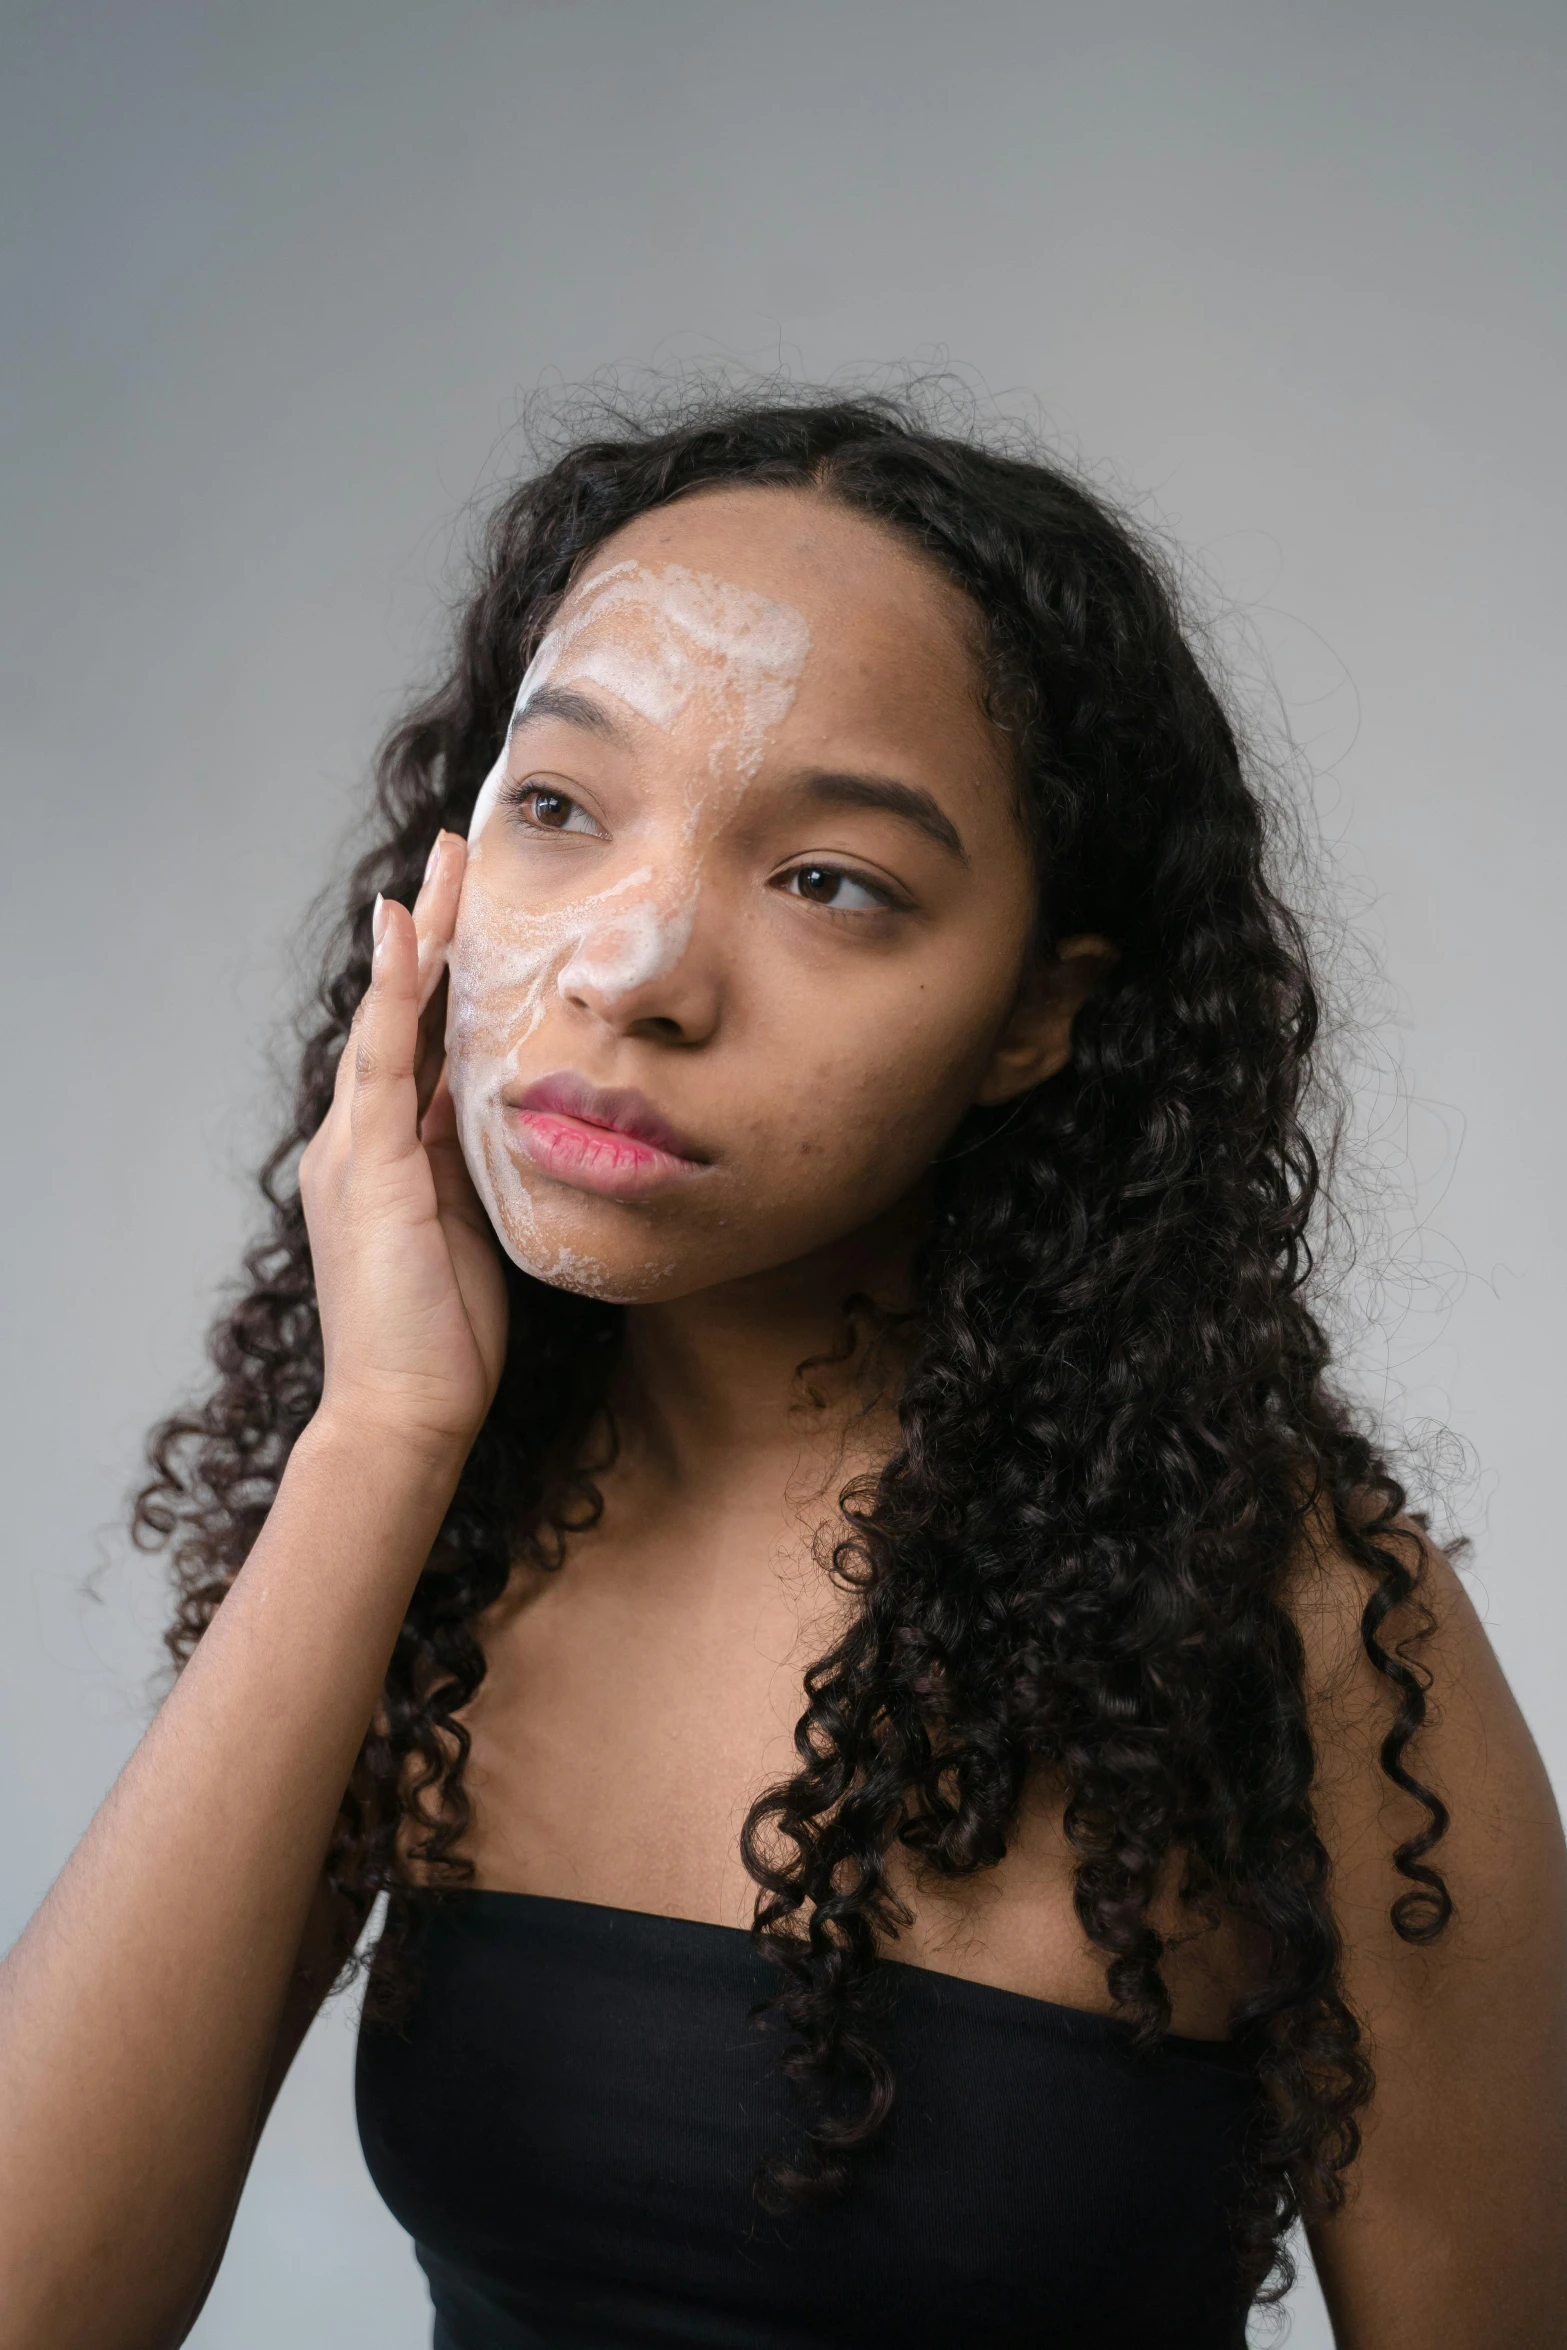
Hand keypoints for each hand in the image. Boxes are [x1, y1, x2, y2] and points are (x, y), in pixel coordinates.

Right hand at [299, 834, 508, 1460]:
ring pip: (387, 1018)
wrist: (405, 1412)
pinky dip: (391, 992)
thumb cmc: (445, 1339)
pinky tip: (405, 932)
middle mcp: (361, 1139)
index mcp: (390, 1154)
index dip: (443, 975)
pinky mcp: (367, 1166)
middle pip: (398, 1012)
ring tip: (440, 866)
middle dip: (429, 932)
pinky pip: (380, 1060)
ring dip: (417, 939)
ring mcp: (356, 1149)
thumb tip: (522, 1122)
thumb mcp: (476, 1232)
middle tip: (454, 853)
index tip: (471, 911)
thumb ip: (481, 1171)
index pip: (419, 1042)